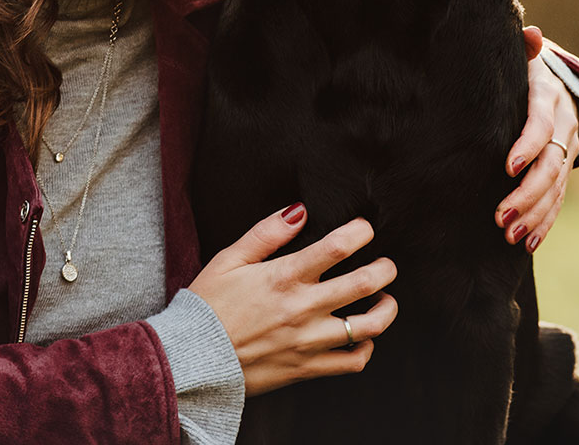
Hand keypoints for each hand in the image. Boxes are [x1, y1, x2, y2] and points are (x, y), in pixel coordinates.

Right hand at [189, 205, 397, 396]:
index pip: (337, 247)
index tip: (364, 229)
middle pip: (364, 284)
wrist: (192, 359)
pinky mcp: (307, 368)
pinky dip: (366, 349)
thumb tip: (299, 211)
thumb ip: (266, 234)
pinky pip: (352, 362)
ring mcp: (308, 341)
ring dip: (386, 310)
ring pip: (368, 327)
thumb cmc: (207, 306)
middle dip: (385, 269)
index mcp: (283, 277)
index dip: (360, 232)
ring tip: (385, 299)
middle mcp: (302, 308)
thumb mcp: (228, 260)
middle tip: (386, 264)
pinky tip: (362, 337)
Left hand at [494, 26, 578, 252]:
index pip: (541, 124)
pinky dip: (545, 222)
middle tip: (501, 215)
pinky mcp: (565, 167)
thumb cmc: (523, 66)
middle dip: (527, 192)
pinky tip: (529, 243)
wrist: (554, 77)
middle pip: (551, 164)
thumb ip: (525, 47)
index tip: (507, 166)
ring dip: (534, 213)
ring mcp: (568, 149)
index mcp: (551, 96)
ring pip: (556, 187)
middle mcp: (566, 125)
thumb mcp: (523, 56)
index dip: (528, 145)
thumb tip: (531, 31)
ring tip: (510, 234)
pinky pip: (559, 199)